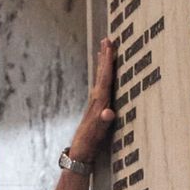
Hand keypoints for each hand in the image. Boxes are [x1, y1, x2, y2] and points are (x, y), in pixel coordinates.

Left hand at [66, 38, 116, 163]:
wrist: (80, 151)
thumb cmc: (90, 143)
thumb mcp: (98, 133)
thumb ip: (103, 122)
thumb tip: (108, 112)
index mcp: (98, 102)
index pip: (105, 78)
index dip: (108, 62)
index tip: (109, 47)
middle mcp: (95, 99)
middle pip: (101, 73)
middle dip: (104, 56)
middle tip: (106, 39)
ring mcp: (95, 102)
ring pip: (100, 77)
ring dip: (102, 63)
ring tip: (103, 49)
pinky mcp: (95, 106)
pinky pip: (100, 85)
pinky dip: (102, 75)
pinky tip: (103, 73)